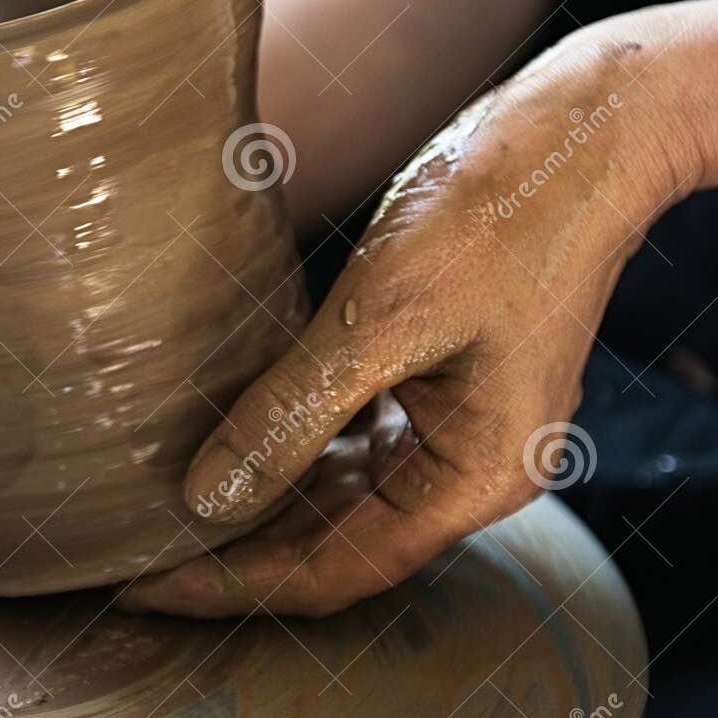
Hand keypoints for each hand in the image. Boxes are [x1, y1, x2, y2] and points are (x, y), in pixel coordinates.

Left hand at [122, 18, 688, 616]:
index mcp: (474, 479)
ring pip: (340, 497)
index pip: (334, 570)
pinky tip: (228, 442)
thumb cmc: (499, 213)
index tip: (141, 587)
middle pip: (335, 544)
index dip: (233, 585)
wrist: (587, 130)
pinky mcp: (441, 383)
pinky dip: (290, 450)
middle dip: (236, 553)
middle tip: (130, 557)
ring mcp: (459, 428)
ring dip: (258, 504)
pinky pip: (353, 442)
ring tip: (164, 512)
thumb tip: (206, 500)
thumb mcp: (380, 317)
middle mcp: (471, 472)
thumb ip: (291, 414)